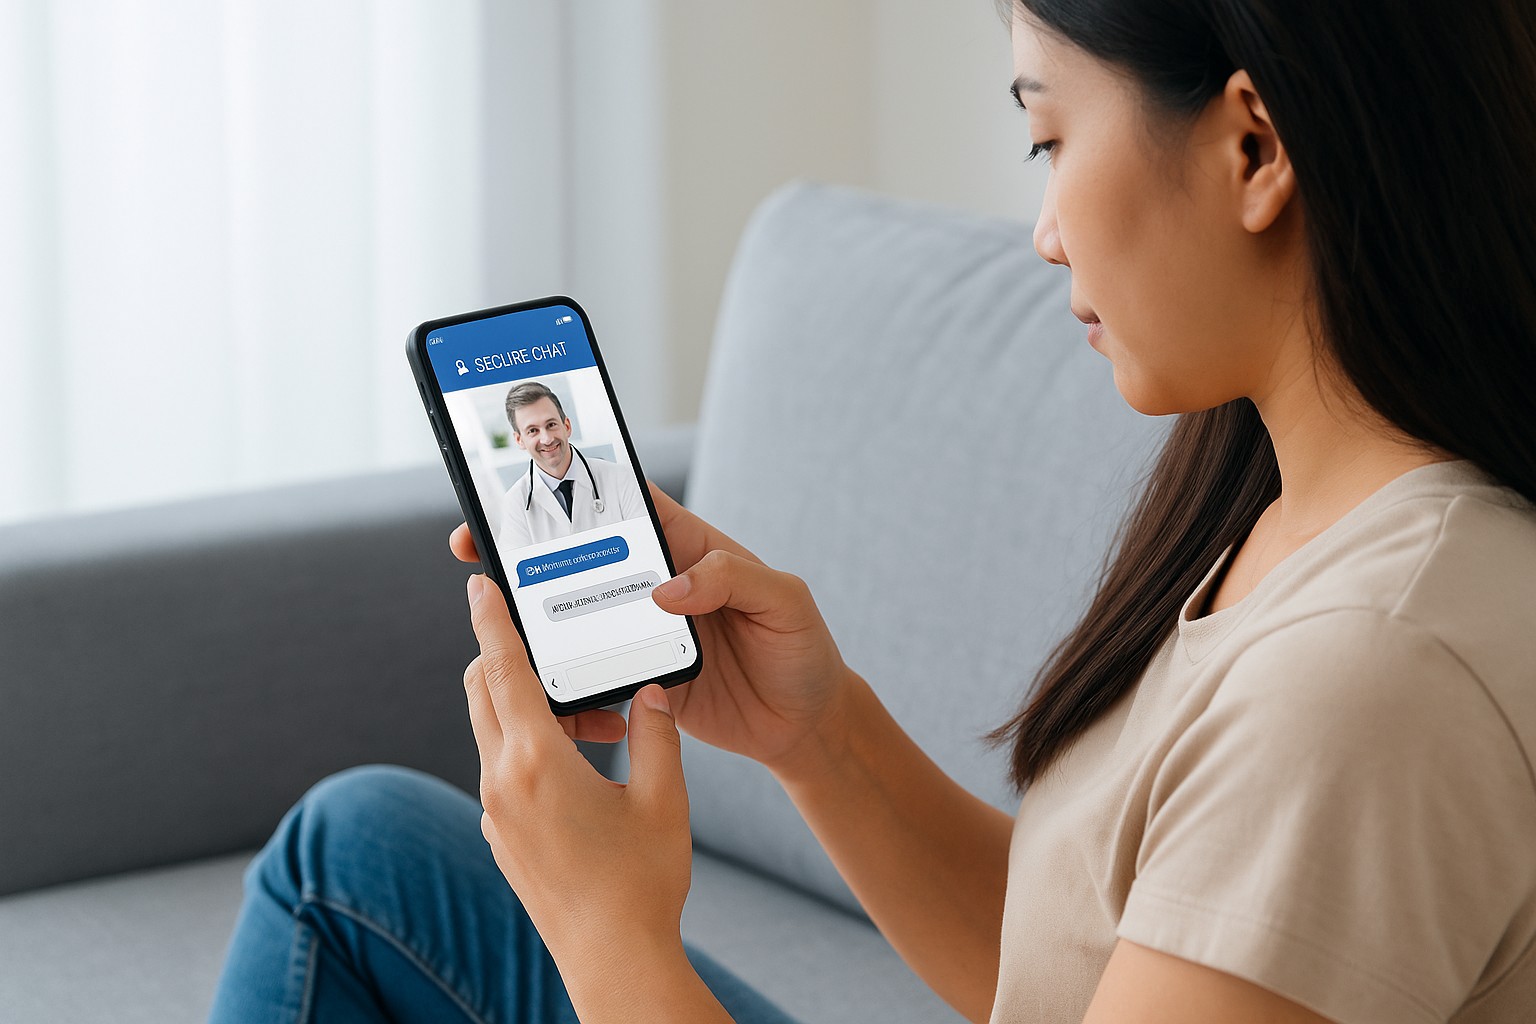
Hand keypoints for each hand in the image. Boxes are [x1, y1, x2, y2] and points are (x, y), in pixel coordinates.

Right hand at [450, 483, 854, 776]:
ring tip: (494, 615)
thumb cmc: (804, 651)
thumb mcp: (785, 600)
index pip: (630, 507)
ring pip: (577, 615)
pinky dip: (565, 677)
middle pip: (585, 557)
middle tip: (477, 548)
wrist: (807, 724)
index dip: (580, 489)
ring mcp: (645, 633)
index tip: (530, 487)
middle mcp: (660, 586)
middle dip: (530, 550)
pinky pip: (591, 672)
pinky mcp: (640, 680)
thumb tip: (669, 587)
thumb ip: (733, 577)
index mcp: (692, 549)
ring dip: (536, 615)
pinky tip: (546, 685)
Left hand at [462, 573, 691, 969]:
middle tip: (540, 638)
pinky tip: (574, 763)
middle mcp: (503, 782)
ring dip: (521, 705)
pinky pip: (500, 768)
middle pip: (483, 692)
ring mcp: (495, 813)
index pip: (504, 670)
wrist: (614, 959)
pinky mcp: (499, 835)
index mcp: (538, 762)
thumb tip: (653, 692)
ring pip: (490, 731)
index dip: (491, 621)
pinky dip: (525, 745)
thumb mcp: (664, 798)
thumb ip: (658, 734)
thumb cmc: (643, 882)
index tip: (479, 585)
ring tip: (586, 715)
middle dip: (504, 656)